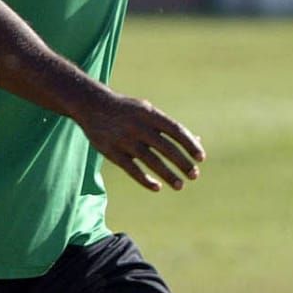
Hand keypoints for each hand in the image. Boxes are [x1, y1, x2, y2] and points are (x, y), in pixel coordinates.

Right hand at [78, 90, 204, 191]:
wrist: (92, 105)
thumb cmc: (128, 110)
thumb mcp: (148, 112)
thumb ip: (170, 127)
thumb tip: (197, 141)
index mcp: (150, 114)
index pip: (176, 131)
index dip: (190, 145)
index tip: (201, 158)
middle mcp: (139, 126)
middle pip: (166, 147)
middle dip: (182, 163)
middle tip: (195, 175)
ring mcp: (125, 140)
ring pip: (150, 161)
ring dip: (167, 174)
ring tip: (180, 185)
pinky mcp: (112, 152)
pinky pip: (131, 169)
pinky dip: (145, 180)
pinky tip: (157, 188)